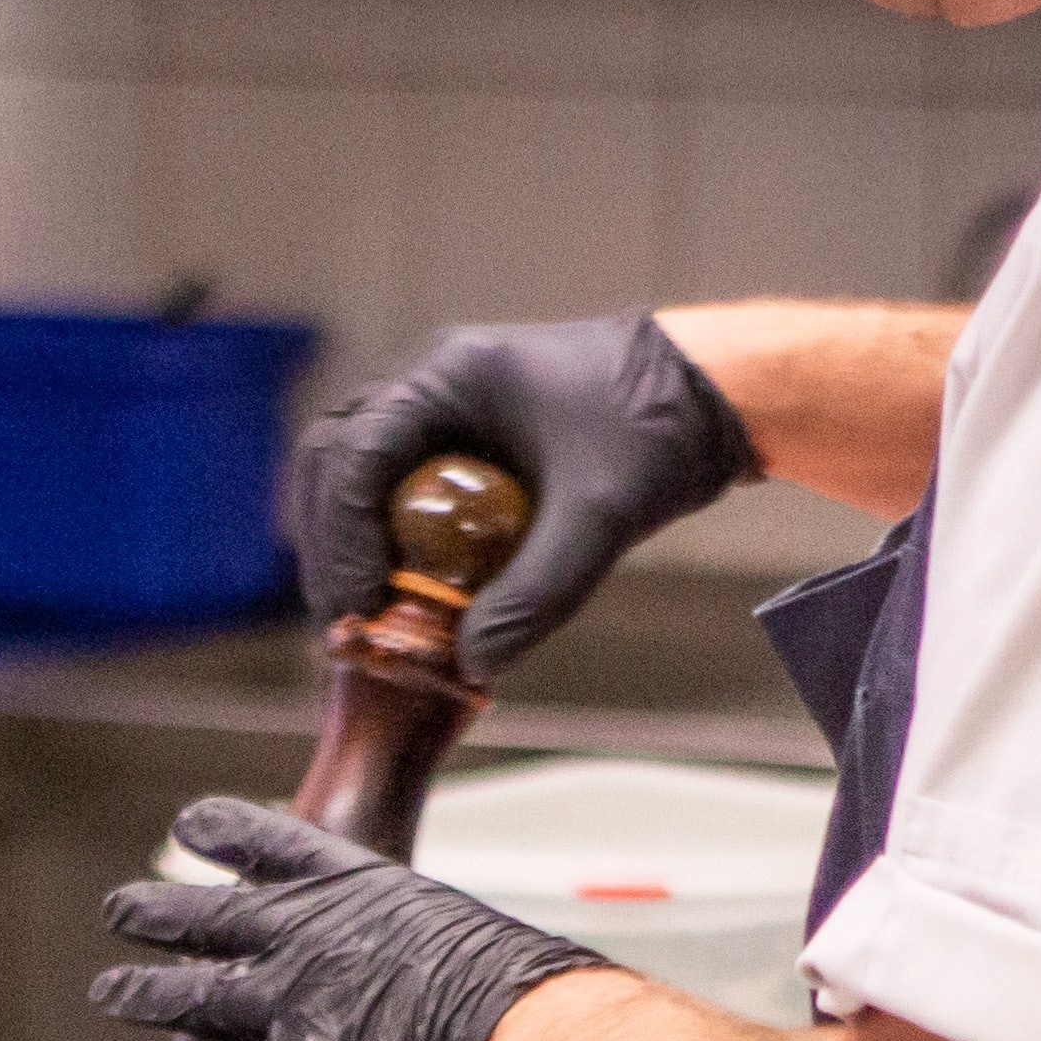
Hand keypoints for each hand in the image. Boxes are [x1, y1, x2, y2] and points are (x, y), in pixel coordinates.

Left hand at [92, 797, 615, 1040]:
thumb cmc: (514, 991)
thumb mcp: (454, 929)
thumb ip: (407, 941)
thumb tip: (411, 972)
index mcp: (349, 886)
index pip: (267, 843)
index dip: (220, 830)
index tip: (190, 826)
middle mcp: (301, 936)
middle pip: (204, 916)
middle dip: (153, 913)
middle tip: (119, 911)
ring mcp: (286, 1007)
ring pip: (186, 993)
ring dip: (139, 991)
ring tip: (108, 990)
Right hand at [286, 315, 757, 678]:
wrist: (711, 396)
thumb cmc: (658, 430)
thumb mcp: (600, 518)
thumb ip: (537, 593)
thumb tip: (470, 665)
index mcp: (448, 375)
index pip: (354, 452)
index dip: (341, 535)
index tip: (358, 605)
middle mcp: (431, 386)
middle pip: (332, 461)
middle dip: (329, 545)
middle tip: (345, 624)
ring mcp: (442, 414)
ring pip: (355, 478)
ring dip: (347, 547)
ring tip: (365, 621)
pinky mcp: (462, 447)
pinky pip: (396, 494)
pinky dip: (387, 547)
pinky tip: (405, 602)